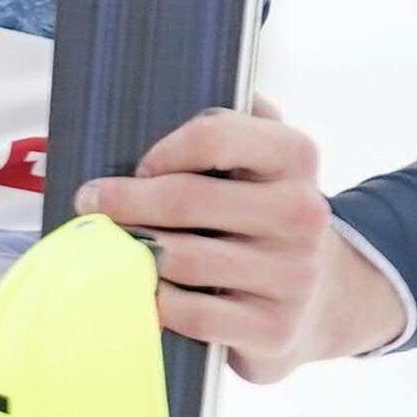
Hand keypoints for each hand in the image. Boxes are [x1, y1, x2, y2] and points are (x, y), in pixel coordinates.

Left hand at [76, 104, 409, 380]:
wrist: (325, 297)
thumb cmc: (262, 216)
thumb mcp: (261, 159)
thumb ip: (231, 121)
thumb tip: (170, 87)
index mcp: (295, 157)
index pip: (215, 135)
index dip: (163, 150)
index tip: (139, 165)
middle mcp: (302, 213)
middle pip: (185, 199)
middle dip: (123, 201)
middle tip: (90, 203)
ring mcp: (293, 275)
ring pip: (180, 257)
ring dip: (132, 251)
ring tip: (111, 245)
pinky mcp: (274, 328)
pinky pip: (189, 312)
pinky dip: (153, 300)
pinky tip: (143, 289)